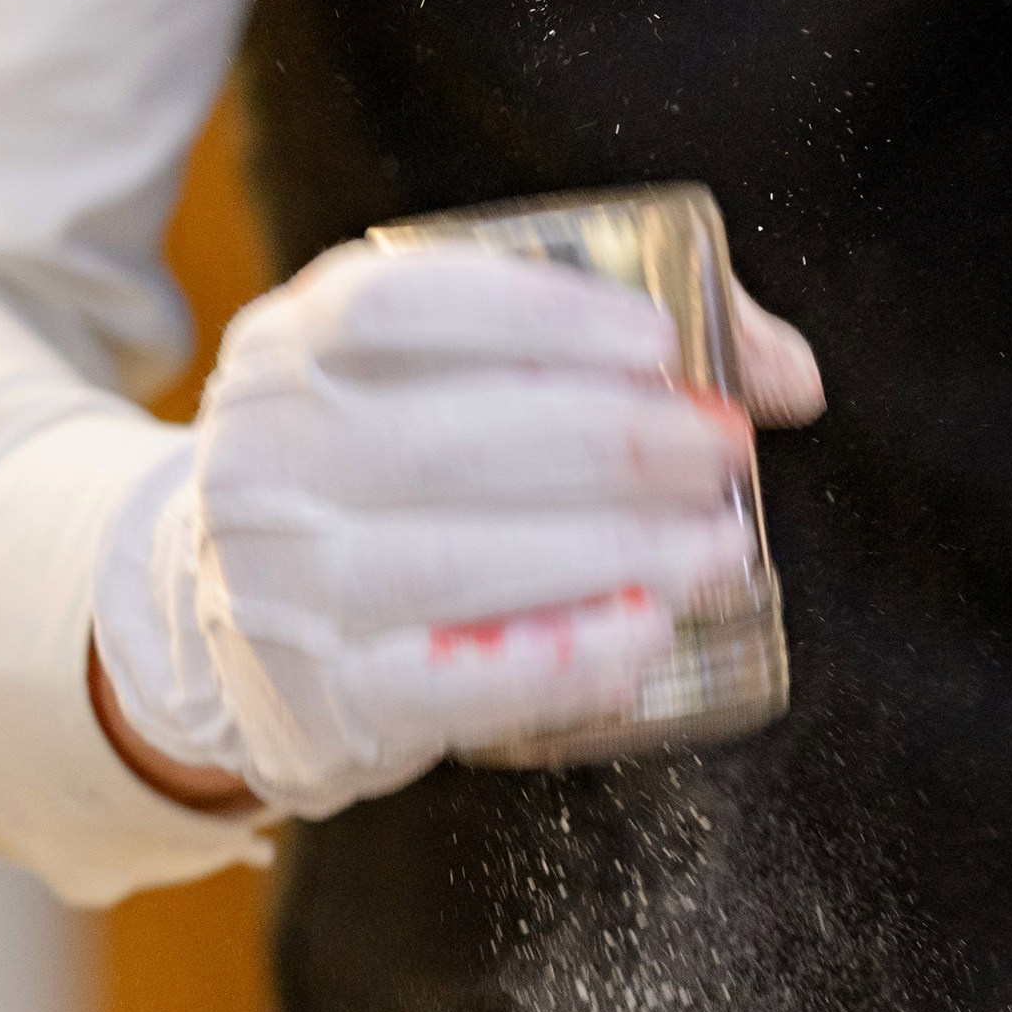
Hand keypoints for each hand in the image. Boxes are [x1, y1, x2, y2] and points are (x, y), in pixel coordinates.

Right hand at [90, 240, 821, 817]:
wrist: (222, 626)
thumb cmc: (380, 480)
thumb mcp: (435, 384)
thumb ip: (602, 352)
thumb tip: (789, 376)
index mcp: (291, 352)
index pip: (399, 307)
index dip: (537, 316)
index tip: (657, 340)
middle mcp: (268, 461)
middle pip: (451, 440)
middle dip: (616, 443)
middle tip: (725, 452)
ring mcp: (283, 588)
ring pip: (457, 563)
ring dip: (613, 552)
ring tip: (721, 548)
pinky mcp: (320, 704)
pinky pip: (450, 684)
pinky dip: (562, 658)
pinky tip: (648, 634)